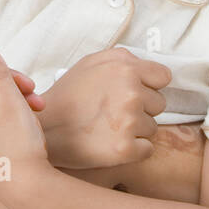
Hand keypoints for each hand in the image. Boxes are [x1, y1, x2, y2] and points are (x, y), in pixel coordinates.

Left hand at [0, 50, 50, 194]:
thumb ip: (0, 75)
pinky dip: (12, 122)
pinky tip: (26, 131)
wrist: (24, 189)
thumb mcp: (12, 103)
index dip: (12, 76)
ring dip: (18, 105)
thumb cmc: (19, 146)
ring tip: (36, 116)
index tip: (32, 87)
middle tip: (38, 102)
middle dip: (16, 91)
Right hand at [38, 47, 171, 168]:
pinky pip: (147, 149)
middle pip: (159, 103)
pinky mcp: (125, 149)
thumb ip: (122, 59)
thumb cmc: (67, 96)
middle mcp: (130, 93)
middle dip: (141, 108)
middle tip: (114, 112)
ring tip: (109, 127)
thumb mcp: (90, 63)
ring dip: (135, 129)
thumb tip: (146, 65)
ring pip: (152, 127)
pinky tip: (112, 143)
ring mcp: (129, 122)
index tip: (134, 93)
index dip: (149, 85)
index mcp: (125, 68)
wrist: (45, 129)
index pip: (163, 76)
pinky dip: (134, 150)